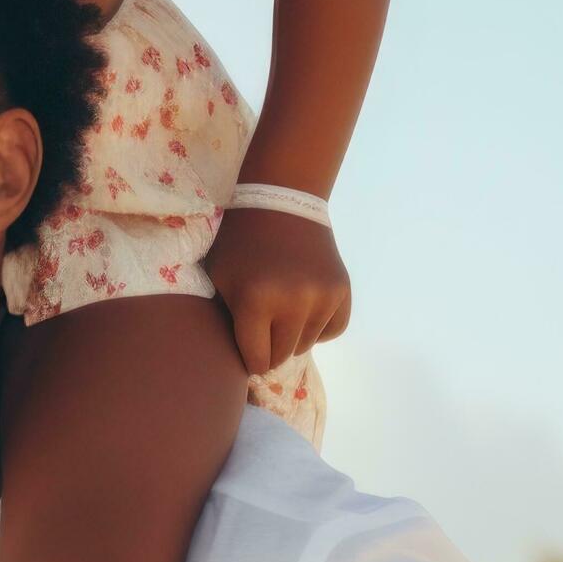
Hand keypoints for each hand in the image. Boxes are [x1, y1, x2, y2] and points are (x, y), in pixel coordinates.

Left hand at [204, 205, 350, 374]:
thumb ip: (227, 321)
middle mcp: (294, 303)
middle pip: (282, 355)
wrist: (280, 200)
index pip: (257, 360)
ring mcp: (322, 297)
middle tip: (262, 328)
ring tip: (281, 311)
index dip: (249, 358)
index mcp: (256, 301)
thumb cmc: (240, 242)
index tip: (247, 347)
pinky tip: (304, 309)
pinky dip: (318, 327)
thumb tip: (240, 361)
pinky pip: (332, 331)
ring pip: (306, 345)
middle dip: (270, 348)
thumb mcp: (219, 279)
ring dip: (292, 336)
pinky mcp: (342, 290)